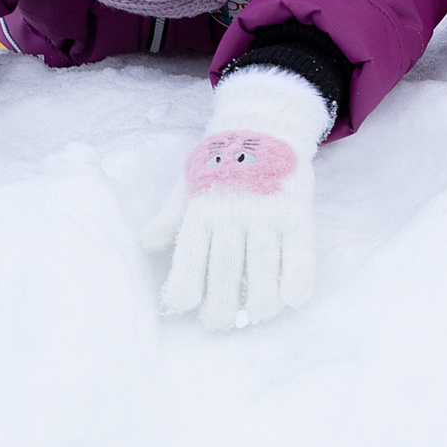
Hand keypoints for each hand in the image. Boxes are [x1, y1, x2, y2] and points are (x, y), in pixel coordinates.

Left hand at [144, 66, 330, 329]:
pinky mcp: (298, 211)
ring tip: (257, 314)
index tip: (185, 305)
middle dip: (222, 306)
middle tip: (220, 323)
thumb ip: (170, 216)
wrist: (265, 123)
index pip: (190, 257)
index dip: (186, 288)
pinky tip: (292, 300)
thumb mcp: (187, 183)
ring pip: (265, 267)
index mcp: (202, 208)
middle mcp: (233, 212)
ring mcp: (268, 212)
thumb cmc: (219, 162)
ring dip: (261, 300)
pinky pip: (300, 253)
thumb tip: (146, 243)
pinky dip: (297, 280)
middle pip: (227, 269)